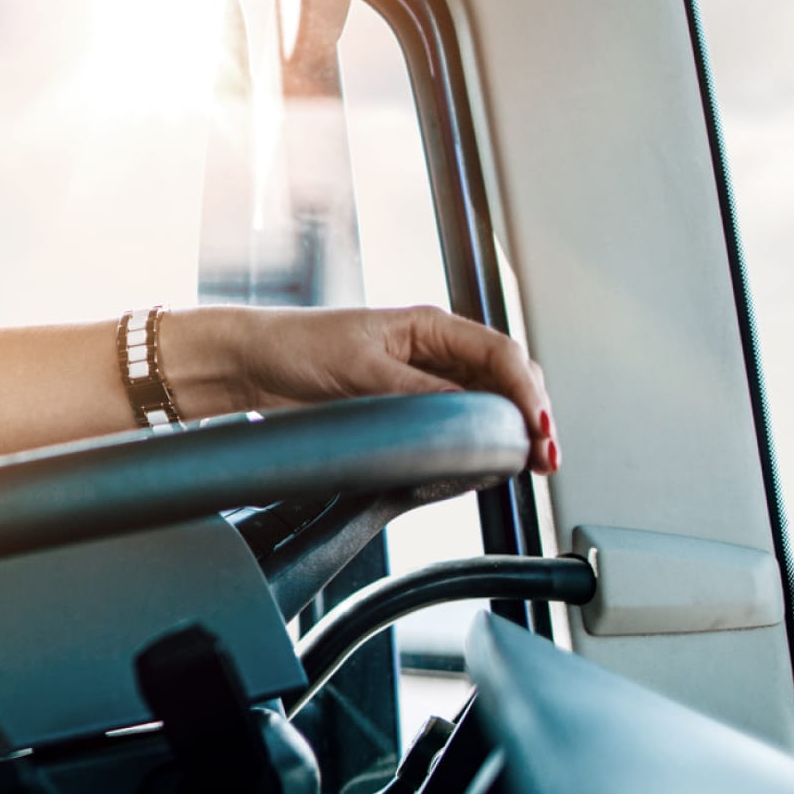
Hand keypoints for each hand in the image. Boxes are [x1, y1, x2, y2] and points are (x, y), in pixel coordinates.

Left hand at [167, 304, 558, 473]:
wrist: (248, 368)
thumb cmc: (296, 348)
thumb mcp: (362, 367)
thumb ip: (418, 389)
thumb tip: (469, 412)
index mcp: (430, 328)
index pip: (501, 356)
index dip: (527, 392)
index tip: (538, 425)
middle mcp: (435, 356)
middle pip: (506, 383)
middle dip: (532, 416)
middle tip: (545, 456)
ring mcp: (423, 387)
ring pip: (487, 410)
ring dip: (512, 435)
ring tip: (531, 464)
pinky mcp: (405, 417)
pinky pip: (455, 431)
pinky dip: (479, 448)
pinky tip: (490, 464)